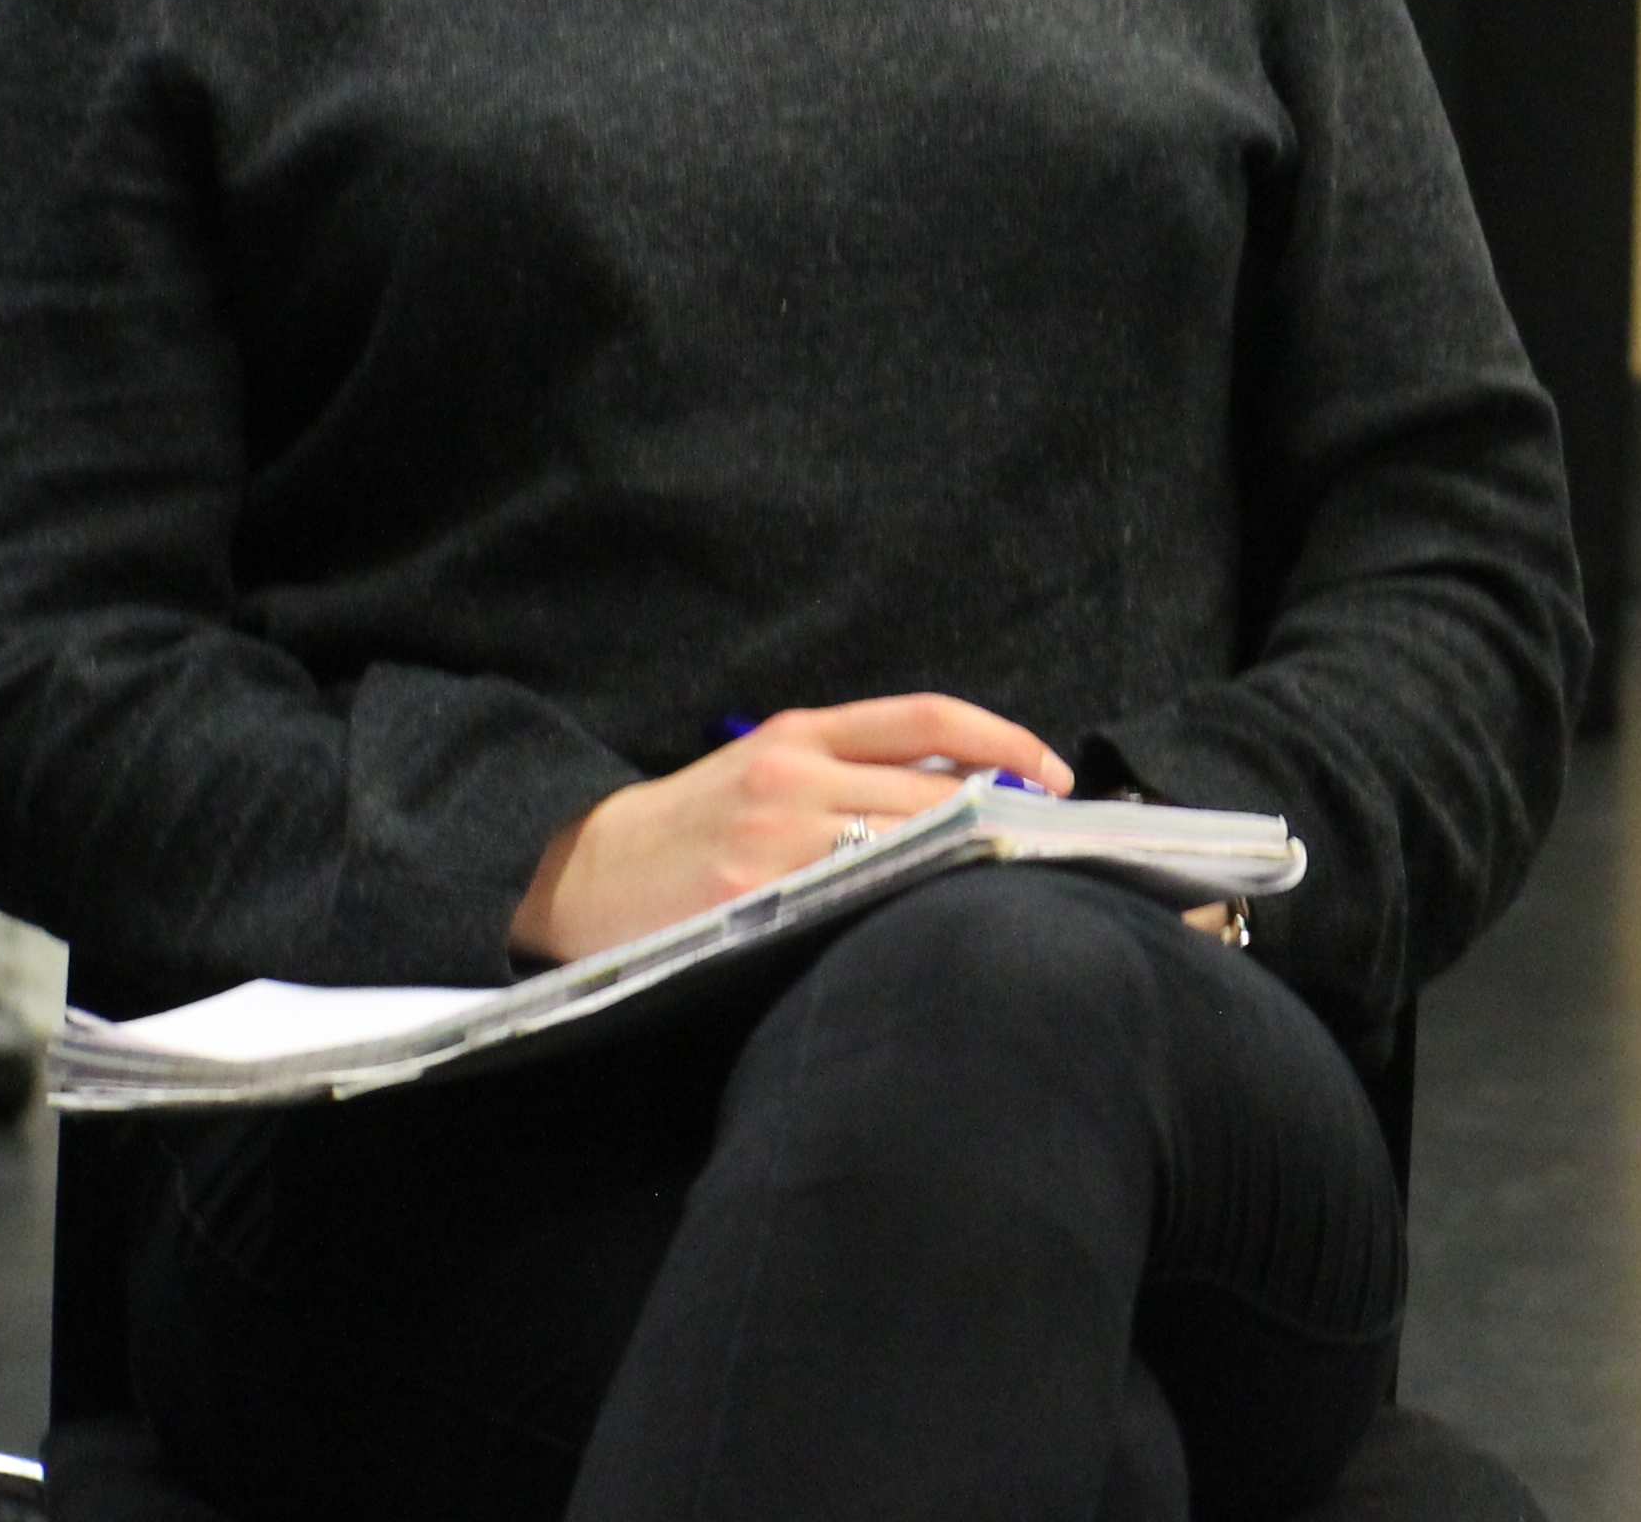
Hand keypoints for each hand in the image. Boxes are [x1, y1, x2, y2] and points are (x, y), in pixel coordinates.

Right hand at [509, 695, 1074, 965]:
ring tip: (1008, 888)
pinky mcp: (755, 901)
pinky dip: (908, 905)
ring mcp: (775, 841)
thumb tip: (976, 785)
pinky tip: (937, 922)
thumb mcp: (771, 766)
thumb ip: (858, 767)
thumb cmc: (698, 821)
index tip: (1055, 775)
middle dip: (1002, 820)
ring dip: (966, 867)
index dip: (1007, 740)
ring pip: (908, 847)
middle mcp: (795, 775)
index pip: (930, 718)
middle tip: (1049, 849)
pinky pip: (859, 900)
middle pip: (935, 790)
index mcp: (803, 733)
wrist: (586, 871)